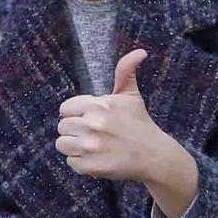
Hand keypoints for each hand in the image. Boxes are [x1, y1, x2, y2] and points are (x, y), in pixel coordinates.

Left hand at [56, 49, 190, 193]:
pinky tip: (99, 158)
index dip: (78, 114)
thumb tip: (140, 52)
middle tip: (97, 134)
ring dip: (76, 147)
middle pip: (62, 127)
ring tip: (96, 146)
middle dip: (77, 131)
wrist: (155, 156)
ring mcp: (91, 147)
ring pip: (63, 145)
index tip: (93, 119)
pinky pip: (71, 162)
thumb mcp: (132, 96)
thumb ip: (126, 72)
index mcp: (99, 105)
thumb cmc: (140, 124)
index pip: (65, 109)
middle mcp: (93, 125)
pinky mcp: (91, 166)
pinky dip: (83, 163)